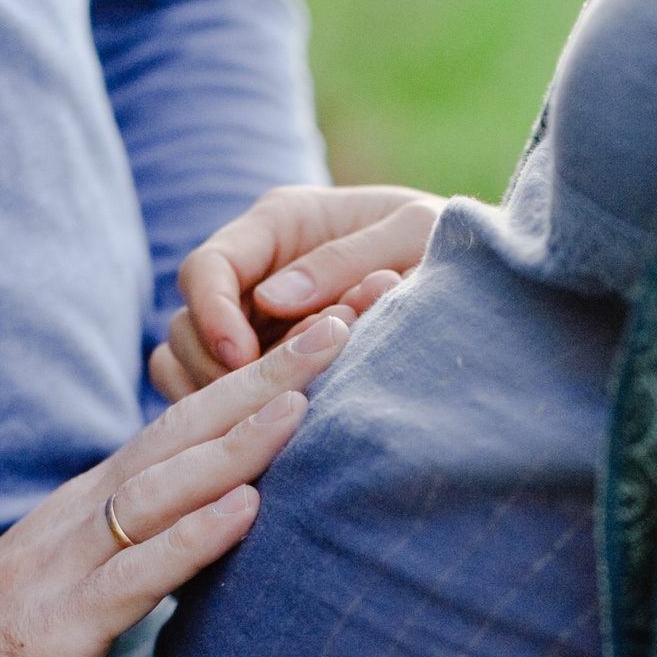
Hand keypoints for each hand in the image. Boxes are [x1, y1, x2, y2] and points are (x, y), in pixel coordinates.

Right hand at [0, 314, 349, 656]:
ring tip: (302, 402)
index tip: (323, 334)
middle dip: (263, 376)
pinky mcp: (63, 624)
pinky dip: (193, 539)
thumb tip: (217, 511)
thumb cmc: (5, 638)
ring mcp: (72, 564)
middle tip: (339, 326)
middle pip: (184, 431)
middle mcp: (86, 515)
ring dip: (236, 443)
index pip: (186, 422)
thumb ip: (142, 536)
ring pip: (163, 489)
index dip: (255, 376)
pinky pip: (136, 574)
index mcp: (96, 501)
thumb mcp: (83, 572)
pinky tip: (245, 511)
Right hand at [150, 184, 442, 399]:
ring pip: (187, 364)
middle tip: (272, 400)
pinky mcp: (258, 364)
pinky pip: (209, 394)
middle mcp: (252, 272)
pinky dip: (228, 415)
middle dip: (217, 367)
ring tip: (278, 417)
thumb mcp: (409, 232)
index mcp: (276, 225)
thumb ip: (346, 260)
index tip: (244, 358)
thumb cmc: (442, 240)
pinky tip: (270, 431)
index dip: (212, 316)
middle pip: (186, 324)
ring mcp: (249, 320)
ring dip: (221, 397)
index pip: (206, 268)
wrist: (470, 280)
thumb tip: (273, 299)